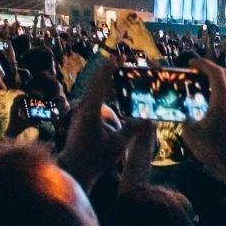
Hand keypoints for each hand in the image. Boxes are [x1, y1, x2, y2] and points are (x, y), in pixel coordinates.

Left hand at [58, 57, 129, 183]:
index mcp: (90, 112)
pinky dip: (103, 89)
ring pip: (93, 89)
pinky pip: (93, 97)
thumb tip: (150, 118)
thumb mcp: (119, 144)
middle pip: (95, 81)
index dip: (111, 68)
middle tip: (122, 59)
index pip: (101, 83)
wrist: (74, 169)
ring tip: (119, 71)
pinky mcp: (80, 115)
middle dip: (109, 69)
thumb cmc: (95, 158)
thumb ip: (134, 128)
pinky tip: (112, 90)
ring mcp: (79, 111)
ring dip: (106, 79)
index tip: (121, 57)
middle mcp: (82, 108)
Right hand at [180, 58, 225, 185]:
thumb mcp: (192, 134)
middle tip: (198, 71)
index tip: (192, 63)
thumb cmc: (217, 151)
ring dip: (218, 82)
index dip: (203, 64)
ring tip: (204, 87)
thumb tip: (183, 114)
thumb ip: (186, 119)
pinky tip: (213, 106)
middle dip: (211, 69)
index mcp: (223, 100)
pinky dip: (223, 95)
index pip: (215, 72)